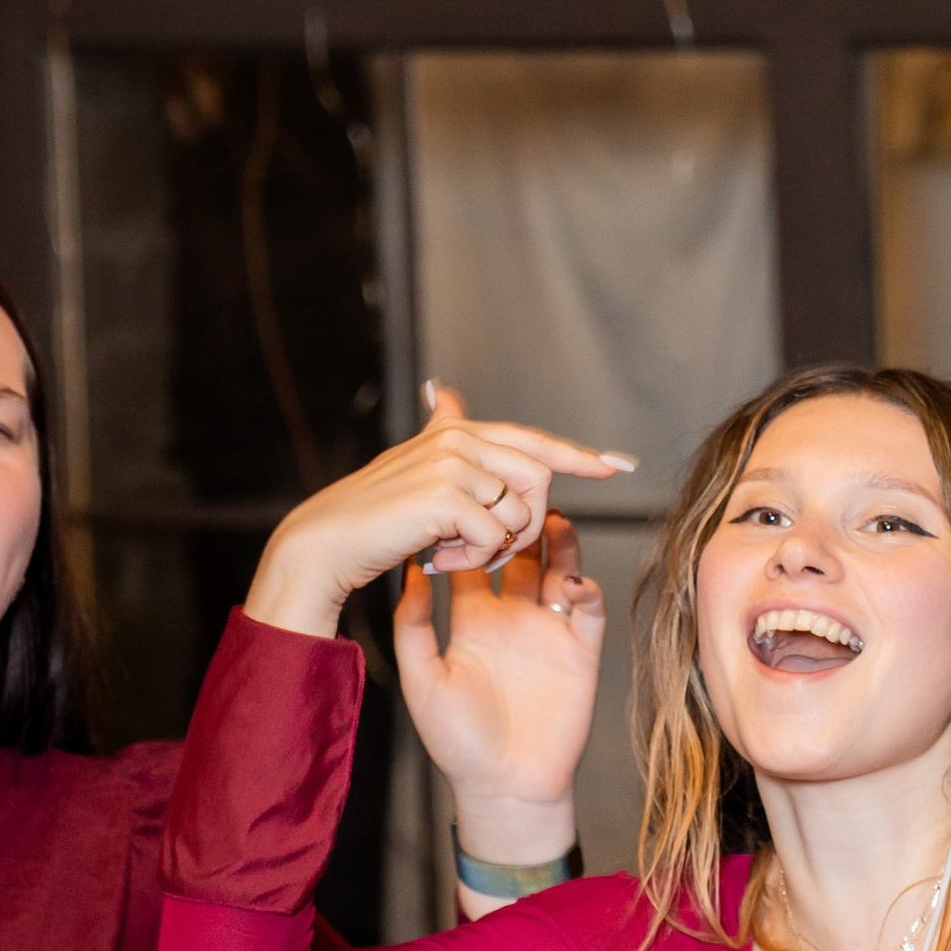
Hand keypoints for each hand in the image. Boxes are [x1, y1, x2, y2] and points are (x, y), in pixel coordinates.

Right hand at [245, 385, 632, 641]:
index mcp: (460, 432)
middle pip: (538, 482)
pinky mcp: (446, 495)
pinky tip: (439, 559)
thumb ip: (439, 429)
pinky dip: (474, 559)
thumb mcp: (413, 464)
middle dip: (525, 526)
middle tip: (484, 549)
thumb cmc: (375, 513)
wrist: (329, 541)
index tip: (622, 464)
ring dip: (493, 548)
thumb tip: (446, 392)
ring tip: (450, 551)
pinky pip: (495, 537)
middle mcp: (460, 439)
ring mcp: (453, 464)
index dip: (580, 455)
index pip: (535, 442)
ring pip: (519, 515)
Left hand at [397, 510, 604, 867]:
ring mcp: (548, 629)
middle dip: (517, 520)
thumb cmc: (458, 742)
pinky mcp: (580, 650)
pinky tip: (569, 579)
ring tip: (550, 518)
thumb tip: (406, 572)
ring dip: (557, 540)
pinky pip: (589, 607)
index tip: (461, 501)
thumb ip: (414, 627)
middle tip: (512, 493)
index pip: (472, 557)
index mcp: (474, 619)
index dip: (468, 528)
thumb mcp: (422, 679)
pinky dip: (584, 585)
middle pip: (519, 550)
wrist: (505, 786)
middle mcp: (513, 616)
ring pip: (558, 567)